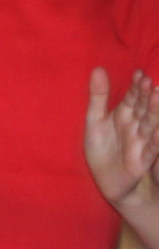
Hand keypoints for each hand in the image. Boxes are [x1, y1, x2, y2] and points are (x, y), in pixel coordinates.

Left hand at [85, 66, 158, 206]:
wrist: (107, 180)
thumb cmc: (102, 149)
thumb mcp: (95, 121)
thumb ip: (98, 96)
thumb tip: (97, 68)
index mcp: (126, 113)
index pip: (133, 97)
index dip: (136, 86)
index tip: (139, 74)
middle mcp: (137, 125)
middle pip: (145, 108)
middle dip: (148, 96)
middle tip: (150, 82)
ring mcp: (143, 141)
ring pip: (151, 124)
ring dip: (156, 112)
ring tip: (158, 96)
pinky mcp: (144, 158)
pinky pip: (152, 148)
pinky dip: (156, 139)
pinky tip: (157, 130)